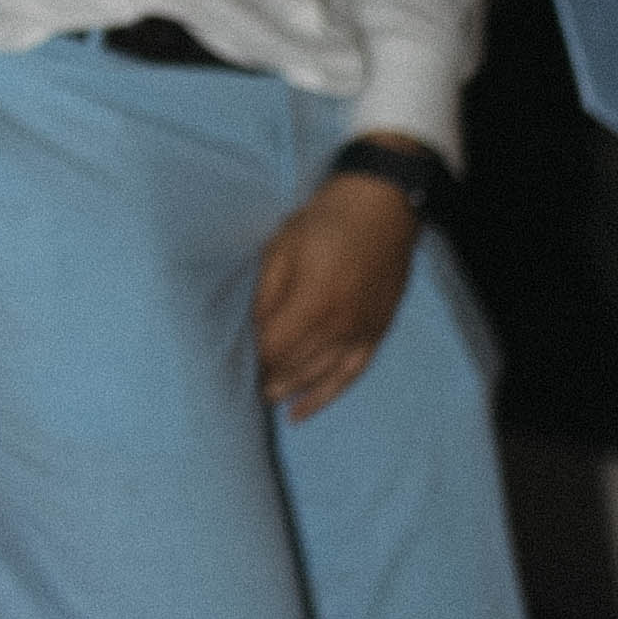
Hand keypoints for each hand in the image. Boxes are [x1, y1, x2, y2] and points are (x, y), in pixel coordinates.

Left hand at [251, 168, 422, 419]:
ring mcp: (362, 332)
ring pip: (320, 376)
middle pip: (295, 366)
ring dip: (291, 390)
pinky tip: (302, 412)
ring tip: (267, 399)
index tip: (235, 364)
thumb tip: (254, 333)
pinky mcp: (377, 333)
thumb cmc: (325, 221)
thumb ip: (267, 295)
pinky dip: (325, 396)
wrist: (383, 206)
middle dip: (268, 378)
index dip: (254, 359)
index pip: (274, 347)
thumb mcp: (282, 247)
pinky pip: (350, 375)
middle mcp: (340, 324)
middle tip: (244, 385)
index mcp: (313, 300)